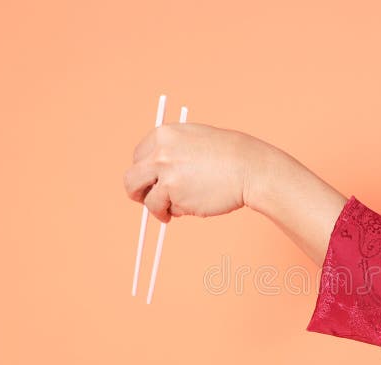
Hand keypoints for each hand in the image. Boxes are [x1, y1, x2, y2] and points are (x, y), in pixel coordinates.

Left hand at [124, 123, 282, 221]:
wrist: (249, 168)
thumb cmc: (230, 155)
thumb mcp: (196, 139)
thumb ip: (174, 150)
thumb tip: (158, 171)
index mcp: (163, 135)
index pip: (139, 156)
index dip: (144, 171)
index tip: (150, 181)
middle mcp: (159, 153)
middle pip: (131, 178)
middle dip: (137, 192)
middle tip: (145, 200)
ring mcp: (165, 175)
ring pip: (147, 199)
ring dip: (156, 208)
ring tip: (171, 211)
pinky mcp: (174, 196)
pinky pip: (165, 210)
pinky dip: (174, 213)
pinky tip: (191, 207)